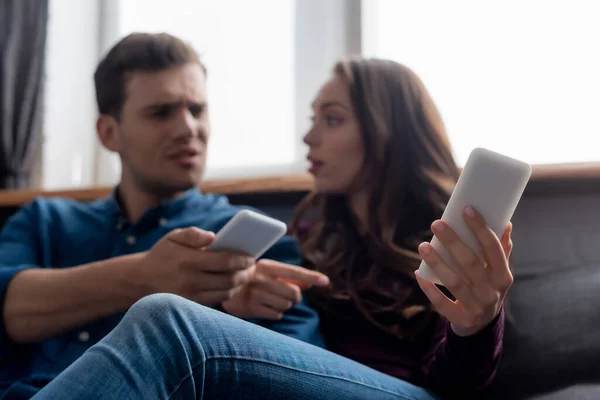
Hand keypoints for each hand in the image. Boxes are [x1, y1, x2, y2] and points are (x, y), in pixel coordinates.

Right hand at [133, 227, 254, 305]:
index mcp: (188, 260)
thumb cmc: (162, 254)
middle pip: (229, 279)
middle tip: (252, 266)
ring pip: (226, 292)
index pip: (225, 261)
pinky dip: (228, 293)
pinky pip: (217, 301)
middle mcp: (191, 280)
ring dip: (240, 284)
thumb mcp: (173, 237)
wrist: (140, 280)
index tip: (251, 257)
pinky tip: (233, 284)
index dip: (242, 260)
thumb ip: (193, 234)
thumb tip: (213, 237)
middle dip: (245, 273)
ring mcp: (191, 296)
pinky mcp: (192, 306)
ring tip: (245, 275)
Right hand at [222, 259, 329, 319]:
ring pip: (286, 306)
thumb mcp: (267, 271)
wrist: (219, 284)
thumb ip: (289, 277)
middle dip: (293, 297)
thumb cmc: (250, 277)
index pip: (294, 271)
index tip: (326, 281)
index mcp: (267, 266)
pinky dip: (274, 312)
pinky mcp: (249, 308)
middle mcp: (261, 278)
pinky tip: (263, 306)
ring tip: (269, 298)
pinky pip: (276, 315)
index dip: (311, 276)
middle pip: (294, 294)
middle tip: (283, 293)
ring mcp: (254, 293)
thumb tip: (311, 283)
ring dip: (282, 305)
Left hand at [415, 206, 513, 336]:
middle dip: (453, 242)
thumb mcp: (497, 272)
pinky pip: (442, 304)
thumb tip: (506, 223)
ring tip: (423, 246)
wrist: (482, 327)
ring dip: (438, 263)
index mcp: (503, 276)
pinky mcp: (461, 319)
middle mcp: (492, 292)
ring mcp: (477, 307)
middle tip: (437, 223)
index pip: (493, 249)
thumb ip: (501, 249)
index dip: (481, 229)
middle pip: (471, 263)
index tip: (466, 210)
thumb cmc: (487, 289)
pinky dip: (429, 289)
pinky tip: (419, 274)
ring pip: (455, 283)